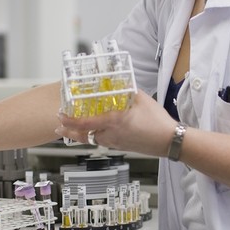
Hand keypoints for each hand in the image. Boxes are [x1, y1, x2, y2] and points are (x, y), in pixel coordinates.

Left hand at [55, 90, 176, 156]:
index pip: (85, 123)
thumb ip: (127, 90)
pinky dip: (94, 136)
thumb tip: (118, 83)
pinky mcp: (121, 146)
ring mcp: (116, 143)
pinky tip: (97, 131)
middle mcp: (112, 135)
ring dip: (82, 134)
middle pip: (84, 135)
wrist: (169, 141)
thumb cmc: (158, 122)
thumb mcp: (142, 99)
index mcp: (114, 121)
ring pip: (92, 139)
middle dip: (70, 130)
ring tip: (73, 128)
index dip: (70, 121)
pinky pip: (103, 141)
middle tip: (60, 124)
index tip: (60, 116)